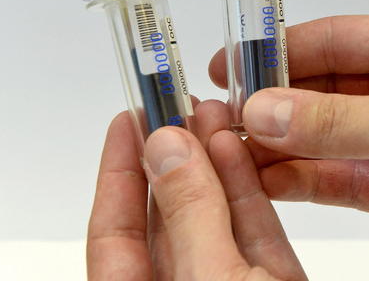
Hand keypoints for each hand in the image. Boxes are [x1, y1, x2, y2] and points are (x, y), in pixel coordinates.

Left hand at [86, 98, 306, 279]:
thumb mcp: (210, 279)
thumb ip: (191, 215)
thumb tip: (167, 147)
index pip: (113, 233)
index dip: (118, 173)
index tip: (128, 120)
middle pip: (168, 217)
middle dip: (174, 155)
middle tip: (178, 105)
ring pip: (215, 217)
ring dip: (213, 162)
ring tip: (211, 111)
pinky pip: (254, 230)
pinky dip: (247, 188)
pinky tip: (236, 148)